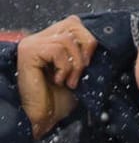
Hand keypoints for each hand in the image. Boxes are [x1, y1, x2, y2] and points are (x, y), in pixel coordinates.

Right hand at [16, 15, 94, 137]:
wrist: (44, 118)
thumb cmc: (60, 101)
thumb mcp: (80, 76)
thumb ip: (87, 59)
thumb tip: (106, 48)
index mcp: (52, 40)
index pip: (75, 23)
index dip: (88, 41)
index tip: (90, 64)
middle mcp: (40, 38)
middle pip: (73, 24)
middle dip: (85, 50)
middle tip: (83, 72)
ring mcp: (32, 43)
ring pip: (66, 40)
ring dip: (75, 65)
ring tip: (70, 82)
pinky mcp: (28, 52)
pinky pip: (56, 50)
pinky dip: (64, 68)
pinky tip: (58, 81)